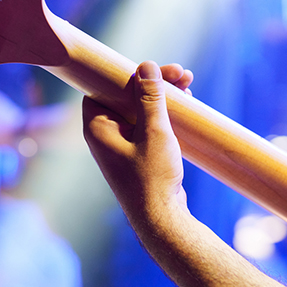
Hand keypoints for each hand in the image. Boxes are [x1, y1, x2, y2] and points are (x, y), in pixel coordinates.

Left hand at [82, 61, 191, 221]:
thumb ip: (150, 98)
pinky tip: (184, 104)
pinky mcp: (138, 152)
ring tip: (189, 85)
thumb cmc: (153, 178)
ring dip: (162, 95)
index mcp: (98, 127)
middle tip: (181, 74)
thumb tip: (145, 66)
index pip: (104, 86)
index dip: (127, 73)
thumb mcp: (154, 133)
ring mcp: (122, 144)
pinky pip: (147, 123)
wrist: (163, 219)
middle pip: (126, 94)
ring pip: (140, 108)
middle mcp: (106, 134)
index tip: (153, 67)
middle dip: (153, 82)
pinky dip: (163, 113)